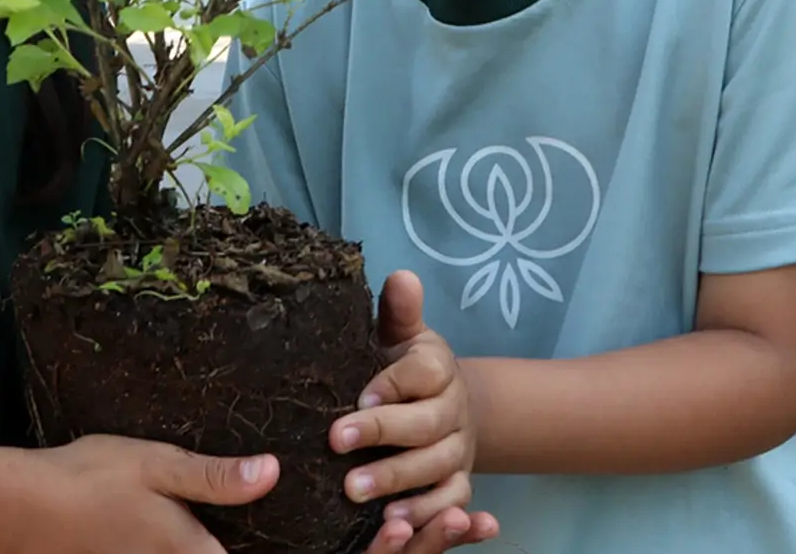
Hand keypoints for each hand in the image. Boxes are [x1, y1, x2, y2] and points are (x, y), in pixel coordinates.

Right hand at [17, 434, 278, 553]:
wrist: (18, 509)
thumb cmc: (90, 481)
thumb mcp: (158, 464)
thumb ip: (215, 477)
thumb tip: (271, 473)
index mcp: (188, 550)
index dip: (258, 545)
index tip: (268, 530)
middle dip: (219, 540)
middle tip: (236, 518)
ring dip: (193, 540)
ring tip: (198, 519)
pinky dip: (161, 545)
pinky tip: (153, 520)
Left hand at [332, 271, 498, 552]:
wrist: (445, 403)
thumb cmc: (402, 366)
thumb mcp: (399, 336)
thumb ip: (398, 312)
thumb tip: (401, 275)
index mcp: (437, 367)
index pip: (423, 373)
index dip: (392, 385)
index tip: (356, 397)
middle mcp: (453, 409)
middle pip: (425, 424)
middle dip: (382, 435)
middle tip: (336, 443)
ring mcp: (458, 448)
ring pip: (437, 466)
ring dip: (398, 480)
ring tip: (355, 493)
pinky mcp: (459, 480)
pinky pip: (452, 500)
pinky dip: (429, 512)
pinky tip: (394, 520)